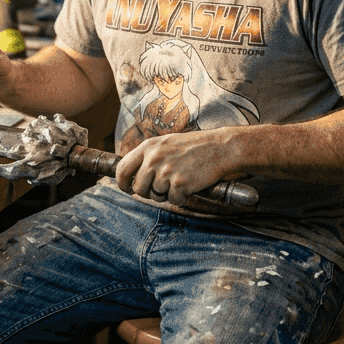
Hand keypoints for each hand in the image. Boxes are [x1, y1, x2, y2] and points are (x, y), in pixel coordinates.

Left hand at [114, 130, 244, 206]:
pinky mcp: (179, 183)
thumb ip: (149, 156)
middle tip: (162, 189)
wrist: (221, 148)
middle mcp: (153, 159)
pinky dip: (182, 198)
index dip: (122, 183)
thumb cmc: (195, 147)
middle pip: (138, 188)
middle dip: (148, 193)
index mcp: (148, 147)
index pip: (122, 169)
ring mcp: (166, 171)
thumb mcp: (166, 143)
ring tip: (180, 182)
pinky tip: (190, 185)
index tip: (127, 189)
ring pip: (155, 196)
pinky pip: (173, 200)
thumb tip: (133, 174)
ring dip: (167, 195)